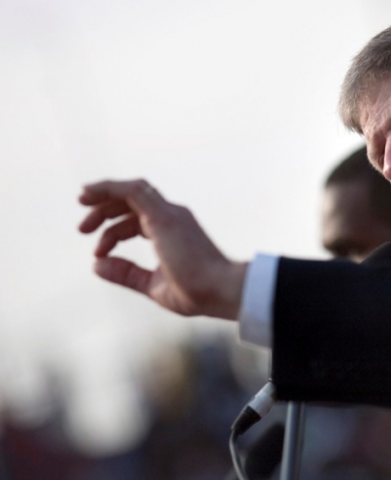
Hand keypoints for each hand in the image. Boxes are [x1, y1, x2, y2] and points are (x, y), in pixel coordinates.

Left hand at [78, 179, 247, 319]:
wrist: (219, 290)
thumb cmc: (196, 292)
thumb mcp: (152, 284)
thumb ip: (126, 273)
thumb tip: (96, 264)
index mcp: (174, 232)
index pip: (137, 220)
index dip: (113, 233)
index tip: (98, 252)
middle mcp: (173, 217)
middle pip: (132, 202)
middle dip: (103, 211)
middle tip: (82, 230)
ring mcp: (170, 214)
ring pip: (131, 192)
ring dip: (102, 197)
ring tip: (82, 210)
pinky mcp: (164, 215)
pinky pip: (132, 191)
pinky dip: (108, 187)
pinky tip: (89, 193)